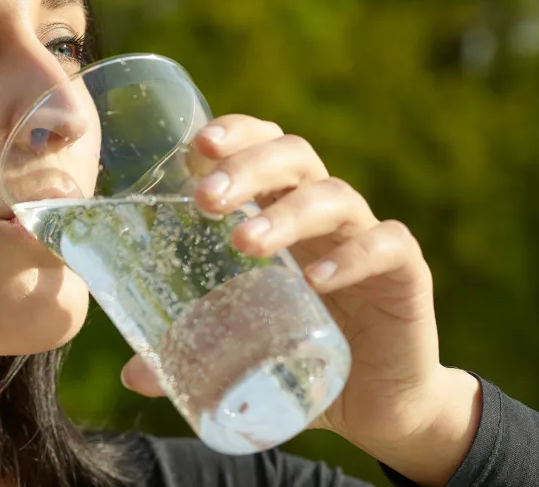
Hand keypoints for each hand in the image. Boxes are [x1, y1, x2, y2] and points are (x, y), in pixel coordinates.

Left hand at [119, 114, 479, 484]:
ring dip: (287, 213)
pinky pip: (388, 246)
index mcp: (279, 211)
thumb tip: (133, 375)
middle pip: (293, 157)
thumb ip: (190, 352)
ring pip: (334, 197)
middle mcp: (322, 215)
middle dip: (247, 167)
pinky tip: (317, 278)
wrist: (376, 404)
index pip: (260, 146)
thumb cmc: (298, 356)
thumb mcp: (239, 349)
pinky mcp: (405, 275)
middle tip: (205, 200)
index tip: (194, 147)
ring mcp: (365, 239)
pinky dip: (353, 256)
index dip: (233, 134)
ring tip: (244, 242)